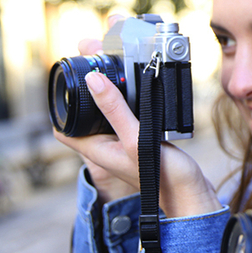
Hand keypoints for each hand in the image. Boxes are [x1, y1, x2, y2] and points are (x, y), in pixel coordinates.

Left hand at [53, 19, 222, 216]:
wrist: (191, 195)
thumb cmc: (162, 177)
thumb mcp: (136, 139)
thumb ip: (115, 110)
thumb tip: (91, 80)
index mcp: (96, 149)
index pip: (63, 126)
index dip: (60, 103)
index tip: (67, 79)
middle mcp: (107, 145)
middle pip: (87, 113)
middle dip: (88, 85)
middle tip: (94, 57)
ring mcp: (125, 142)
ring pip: (110, 110)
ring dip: (112, 88)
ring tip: (115, 62)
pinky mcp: (143, 140)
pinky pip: (130, 113)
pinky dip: (132, 97)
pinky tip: (142, 84)